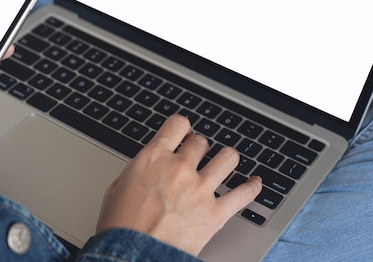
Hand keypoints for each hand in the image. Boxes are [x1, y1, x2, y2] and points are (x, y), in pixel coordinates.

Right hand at [96, 114, 261, 255]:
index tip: (183, 133)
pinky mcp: (215, 214)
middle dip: (198, 148)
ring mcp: (200, 190)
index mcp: (154, 157)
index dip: (181, 127)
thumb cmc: (119, 226)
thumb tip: (151, 163)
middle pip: (201, 142)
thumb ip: (140, 168)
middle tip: (196, 156)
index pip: (178, 124)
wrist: (131, 256)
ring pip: (228, 158)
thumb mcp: (118, 186)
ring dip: (226, 159)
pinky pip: (244, 194)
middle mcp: (180, 168)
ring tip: (225, 163)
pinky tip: (254, 183)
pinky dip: (252, 187)